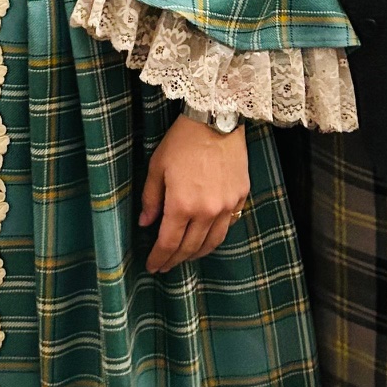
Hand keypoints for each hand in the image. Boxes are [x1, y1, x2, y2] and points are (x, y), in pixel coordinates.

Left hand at [139, 114, 249, 272]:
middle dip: (175, 260)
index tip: (152, 266)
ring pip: (213, 242)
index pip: (169, 243)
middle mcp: (207, 211)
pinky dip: (215, 235)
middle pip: (190, 248)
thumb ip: (151, 198)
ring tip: (185, 256)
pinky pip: (228, 225)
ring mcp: (227, 206)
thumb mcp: (157, 167)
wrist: (216, 119)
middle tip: (166, 265)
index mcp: (182, 205)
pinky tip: (207, 236)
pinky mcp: (241, 197)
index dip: (159, 258)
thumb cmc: (182, 140)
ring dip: (197, 253)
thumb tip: (146, 223)